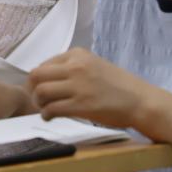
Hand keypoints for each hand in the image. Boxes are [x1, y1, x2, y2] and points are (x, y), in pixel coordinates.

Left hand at [28, 48, 156, 129]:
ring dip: (38, 103)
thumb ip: (72, 67)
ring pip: (41, 92)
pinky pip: (52, 109)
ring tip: (45, 109)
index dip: (36, 79)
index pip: (43, 64)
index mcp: (77, 54)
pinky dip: (46, 115)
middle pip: (36, 75)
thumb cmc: (118, 85)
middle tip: (36, 100)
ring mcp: (78, 85)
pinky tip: (50, 117)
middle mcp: (75, 66)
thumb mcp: (94, 65)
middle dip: (31, 89)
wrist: (140, 100)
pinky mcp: (81, 105)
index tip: (37, 89)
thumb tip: (48, 79)